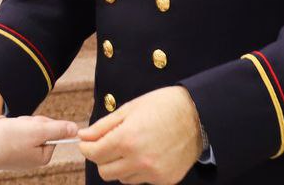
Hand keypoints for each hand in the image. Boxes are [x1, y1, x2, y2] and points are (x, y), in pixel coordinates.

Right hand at [0, 115, 77, 170]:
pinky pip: (8, 132)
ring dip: (15, 123)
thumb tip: (75, 129)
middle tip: (16, 127)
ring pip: (22, 129)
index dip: (41, 123)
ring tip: (5, 129)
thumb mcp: (37, 130)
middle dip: (26, 123)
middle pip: (37, 130)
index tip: (30, 125)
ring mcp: (16, 155)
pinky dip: (4, 128)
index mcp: (42, 157)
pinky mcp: (4, 151)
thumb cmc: (8, 139)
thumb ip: (57, 129)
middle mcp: (30, 159)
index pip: (51, 131)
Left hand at [78, 86, 201, 184]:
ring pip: (122, 179)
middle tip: (108, 145)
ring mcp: (153, 173)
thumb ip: (103, 126)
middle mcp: (139, 160)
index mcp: (127, 139)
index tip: (87, 143)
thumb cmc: (164, 106)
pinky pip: (142, 181)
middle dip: (102, 158)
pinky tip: (148, 154)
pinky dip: (139, 170)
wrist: (199, 115)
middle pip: (105, 171)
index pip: (94, 153)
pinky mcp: (165, 180)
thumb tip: (83, 136)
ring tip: (132, 148)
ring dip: (121, 166)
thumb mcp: (130, 109)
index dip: (86, 147)